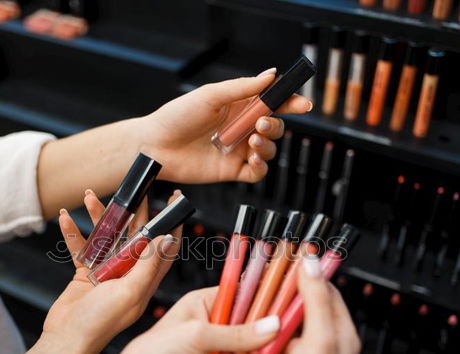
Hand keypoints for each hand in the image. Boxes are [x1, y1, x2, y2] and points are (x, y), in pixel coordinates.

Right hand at [42, 190, 182, 353]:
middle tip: (134, 186)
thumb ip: (147, 265)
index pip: (165, 247)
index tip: (175, 199)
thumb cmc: (100, 322)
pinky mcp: (86, 274)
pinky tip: (66, 218)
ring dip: (99, 217)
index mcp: (145, 280)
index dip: (172, 223)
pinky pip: (82, 247)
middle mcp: (129, 274)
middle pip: (136, 235)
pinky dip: (74, 233)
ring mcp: (107, 273)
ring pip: (107, 236)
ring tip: (89, 196)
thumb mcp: (130, 292)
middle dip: (135, 210)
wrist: (66, 340)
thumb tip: (167, 238)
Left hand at [106, 287, 286, 353]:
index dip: (266, 294)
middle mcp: (214, 323)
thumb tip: (270, 326)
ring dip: (272, 346)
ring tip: (297, 344)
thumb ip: (236, 333)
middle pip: (252, 320)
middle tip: (299, 321)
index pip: (243, 293)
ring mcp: (219, 349)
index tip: (288, 293)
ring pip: (254, 345)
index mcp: (204, 302)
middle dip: (274, 322)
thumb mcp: (196, 335)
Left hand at [142, 69, 312, 183]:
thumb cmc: (176, 116)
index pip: (272, 103)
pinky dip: (261, 167)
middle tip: (261, 123)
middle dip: (275, 125)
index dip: (291, 103)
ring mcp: (237, 150)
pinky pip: (257, 172)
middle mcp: (240, 128)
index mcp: (238, 106)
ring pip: (269, 150)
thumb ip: (243, 87)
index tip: (304, 104)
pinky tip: (254, 159)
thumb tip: (271, 74)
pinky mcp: (231, 171)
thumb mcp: (211, 95)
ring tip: (253, 142)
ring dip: (268, 145)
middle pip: (274, 127)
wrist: (155, 146)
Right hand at [254, 256, 360, 353]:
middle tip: (267, 279)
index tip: (291, 259)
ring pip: (285, 323)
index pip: (327, 291)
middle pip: (303, 305)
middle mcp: (324, 344)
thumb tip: (313, 266)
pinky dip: (262, 334)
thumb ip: (316, 301)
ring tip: (255, 301)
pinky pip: (272, 342)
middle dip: (284, 292)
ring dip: (270, 314)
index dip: (309, 274)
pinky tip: (251, 330)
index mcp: (341, 334)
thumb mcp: (318, 341)